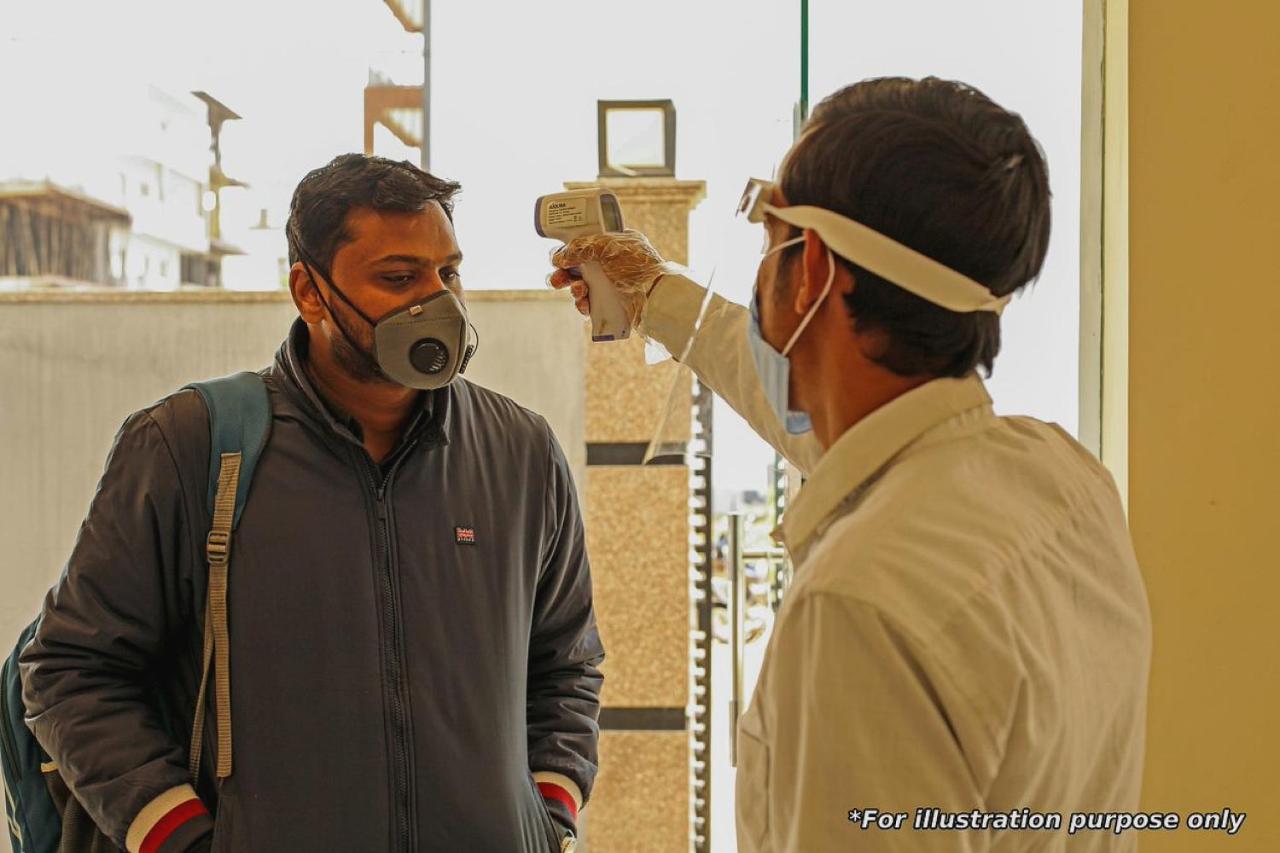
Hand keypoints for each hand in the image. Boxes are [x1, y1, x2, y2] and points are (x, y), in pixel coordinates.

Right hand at [546, 230, 675, 324]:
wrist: (656, 295)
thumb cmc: (636, 265)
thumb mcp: (607, 246)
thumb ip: (580, 248)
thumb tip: (558, 258)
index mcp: (612, 244)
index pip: (583, 245)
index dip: (567, 251)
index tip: (558, 258)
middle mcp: (610, 264)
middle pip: (577, 268)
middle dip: (563, 274)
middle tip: (557, 280)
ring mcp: (610, 285)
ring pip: (581, 287)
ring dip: (573, 289)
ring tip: (578, 292)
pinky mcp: (611, 305)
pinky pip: (589, 306)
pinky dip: (583, 306)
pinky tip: (585, 306)